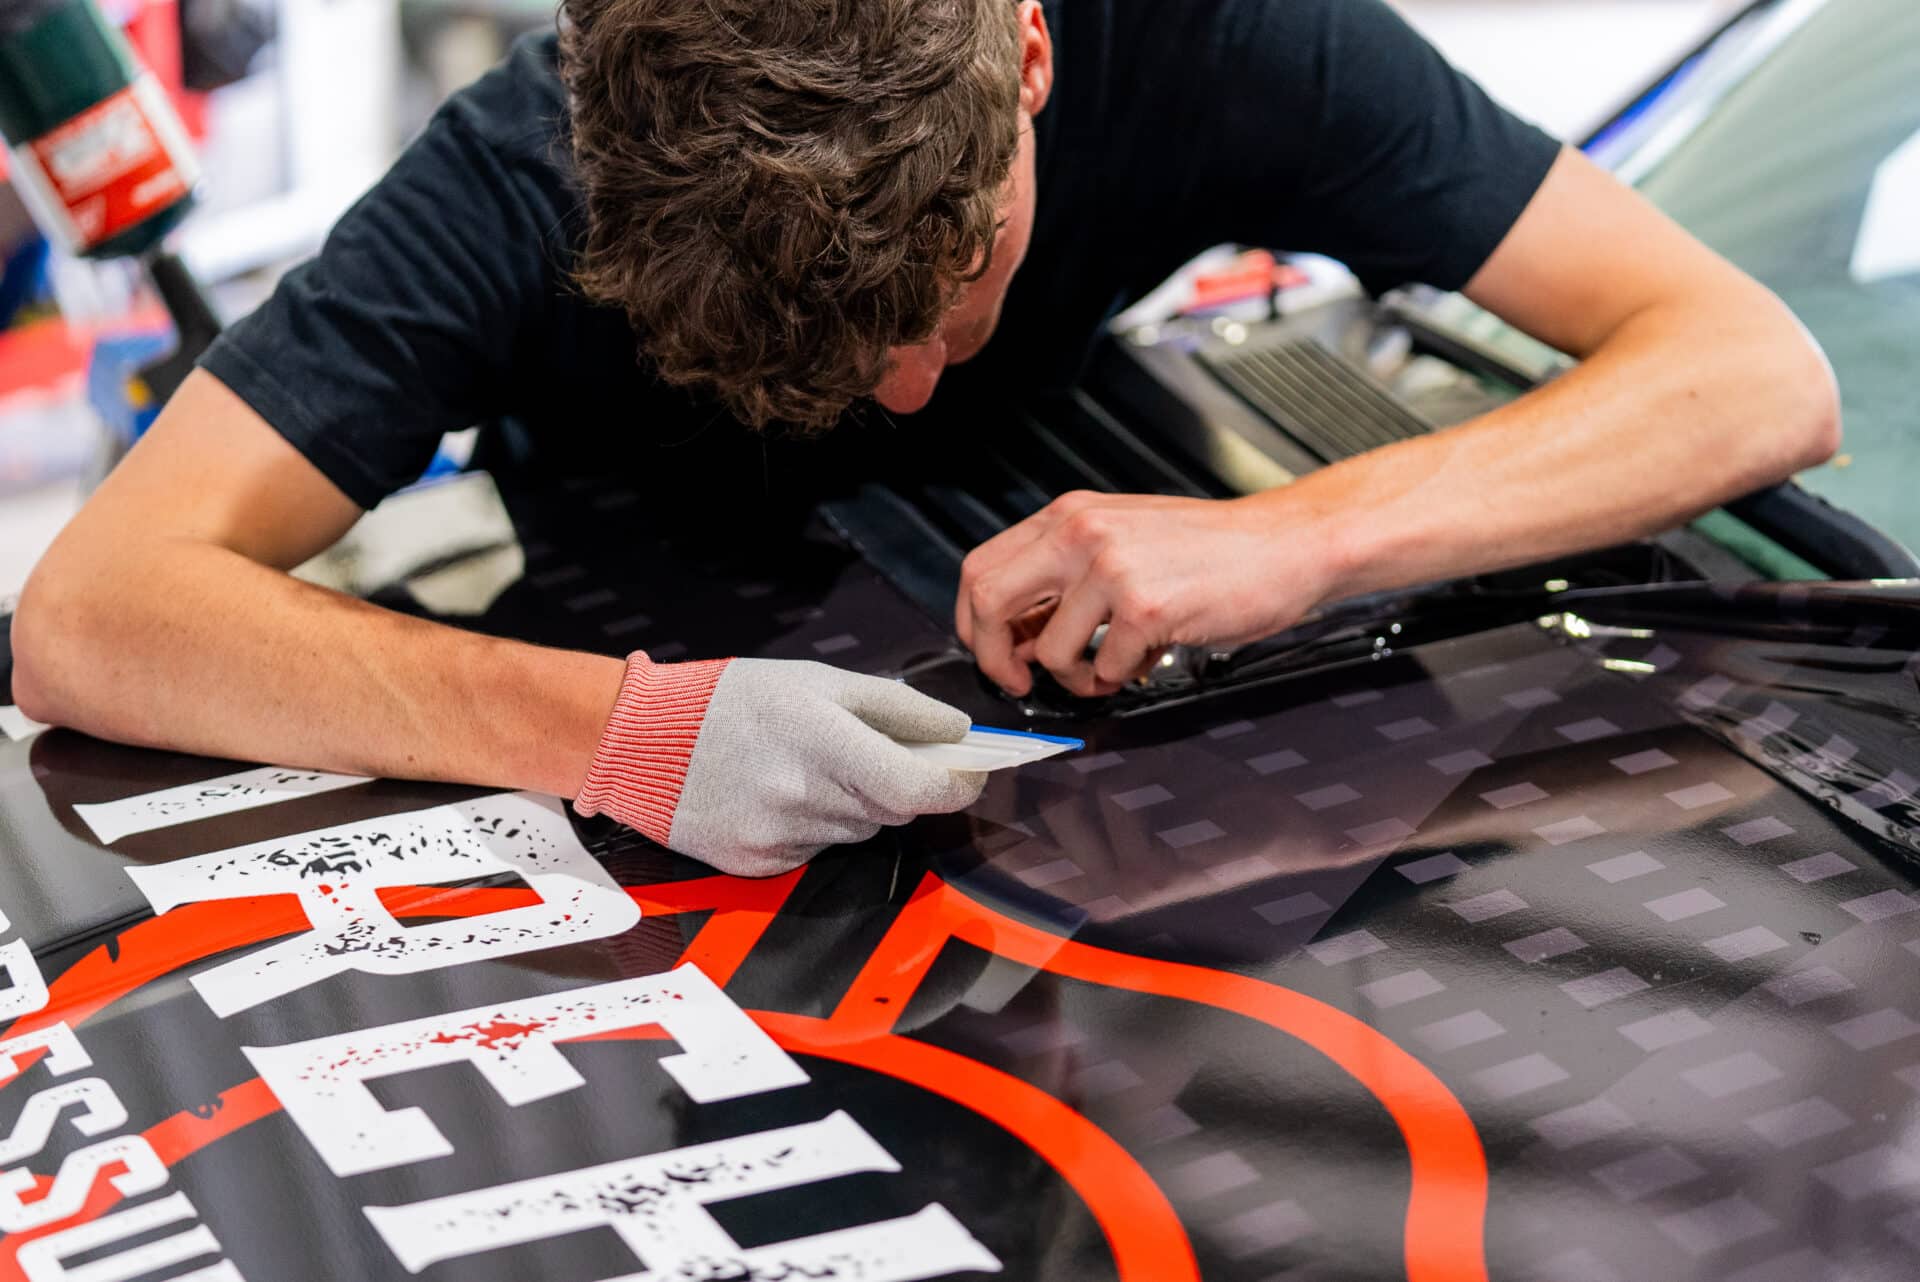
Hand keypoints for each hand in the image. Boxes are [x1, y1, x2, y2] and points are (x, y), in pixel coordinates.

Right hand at [574, 654, 984, 876]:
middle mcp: (804, 797)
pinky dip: (813, 827)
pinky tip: (775, 795)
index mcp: (824, 742)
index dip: (957, 787)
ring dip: (851, 806)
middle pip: (892, 812)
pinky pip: (815, 852)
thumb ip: (895, 707)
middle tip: (868, 754)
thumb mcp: (817, 682)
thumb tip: (957, 731)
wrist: (638, 741)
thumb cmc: (733, 701)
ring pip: (855, 832)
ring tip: (806, 768)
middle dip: (896, 786)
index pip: (919, 789)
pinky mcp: (758, 866)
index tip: (972, 775)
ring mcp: (779, 838)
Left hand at [956, 490, 1335, 696]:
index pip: (981, 568)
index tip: (996, 650)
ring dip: (1074, 678)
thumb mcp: (1123, 540)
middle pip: (989, 601)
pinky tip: (1147, 659)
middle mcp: (1082, 532)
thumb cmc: (1211, 548)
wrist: (1286, 544)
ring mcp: (1113, 567)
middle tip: (1021, 679)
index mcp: (1069, 514)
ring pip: (1049, 649)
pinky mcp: (1147, 605)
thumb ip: (1064, 578)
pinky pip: (1105, 668)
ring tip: (1106, 671)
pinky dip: (1122, 678)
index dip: (975, 623)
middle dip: (995, 656)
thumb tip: (1017, 636)